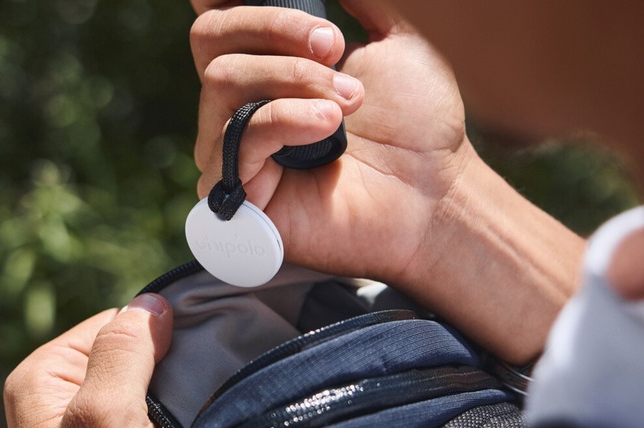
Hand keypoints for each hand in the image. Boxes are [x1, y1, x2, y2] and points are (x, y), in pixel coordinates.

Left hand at [3, 293, 172, 427]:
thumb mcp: (104, 414)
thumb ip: (122, 353)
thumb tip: (149, 302)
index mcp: (40, 375)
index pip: (114, 323)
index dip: (149, 340)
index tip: (173, 371)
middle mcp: (55, 393)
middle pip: (129, 353)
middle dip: (158, 372)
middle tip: (170, 407)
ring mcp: (80, 421)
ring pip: (142, 387)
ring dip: (165, 400)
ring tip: (168, 424)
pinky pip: (141, 415)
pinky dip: (163, 419)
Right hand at [189, 0, 584, 364]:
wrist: (433, 192)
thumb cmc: (417, 124)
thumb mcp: (392, 44)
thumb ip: (359, 6)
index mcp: (267, 68)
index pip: (217, 20)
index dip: (224, 0)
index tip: (299, 23)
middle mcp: (240, 104)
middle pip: (210, 39)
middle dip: (275, 30)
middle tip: (335, 50)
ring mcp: (233, 148)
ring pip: (220, 81)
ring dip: (291, 78)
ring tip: (347, 101)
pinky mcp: (237, 192)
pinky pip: (236, 135)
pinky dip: (284, 117)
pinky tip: (327, 124)